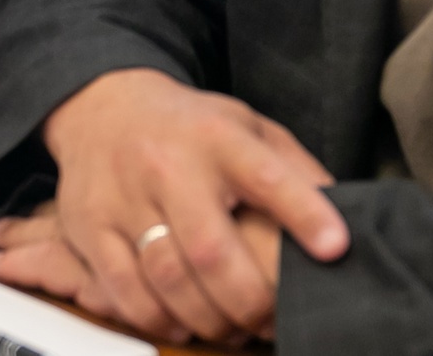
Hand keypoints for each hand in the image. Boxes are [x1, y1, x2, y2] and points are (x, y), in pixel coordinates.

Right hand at [9, 68, 348, 343]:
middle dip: (248, 300)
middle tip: (268, 320)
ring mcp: (120, 196)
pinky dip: (154, 317)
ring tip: (229, 327)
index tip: (336, 248)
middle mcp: (165, 164)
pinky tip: (179, 320)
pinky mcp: (86, 225)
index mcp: (215, 137)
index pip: (265, 174)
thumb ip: (293, 169)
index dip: (304, 213)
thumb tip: (346, 218)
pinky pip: (118, 289)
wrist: (101, 106)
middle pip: (210, 249)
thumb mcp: (247, 126)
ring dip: (205, 318)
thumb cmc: (189, 127)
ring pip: (163, 278)